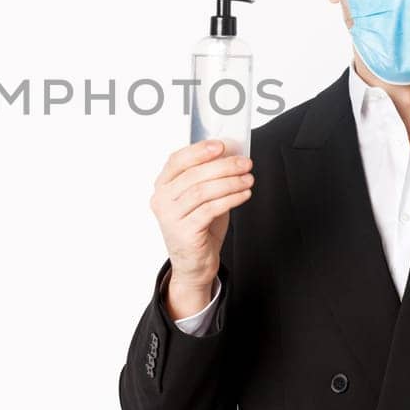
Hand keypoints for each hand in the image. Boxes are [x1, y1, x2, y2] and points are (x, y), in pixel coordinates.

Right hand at [150, 139, 254, 317]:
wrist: (194, 264)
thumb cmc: (198, 227)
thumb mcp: (200, 198)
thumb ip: (208, 177)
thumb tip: (231, 155)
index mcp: (162, 186)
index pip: (177, 160)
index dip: (199, 150)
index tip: (221, 146)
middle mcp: (162, 200)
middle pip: (193, 175)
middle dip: (223, 166)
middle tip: (245, 163)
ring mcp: (171, 217)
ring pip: (203, 191)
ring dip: (230, 182)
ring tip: (248, 179)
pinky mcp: (185, 232)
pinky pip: (211, 209)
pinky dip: (231, 199)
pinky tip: (243, 195)